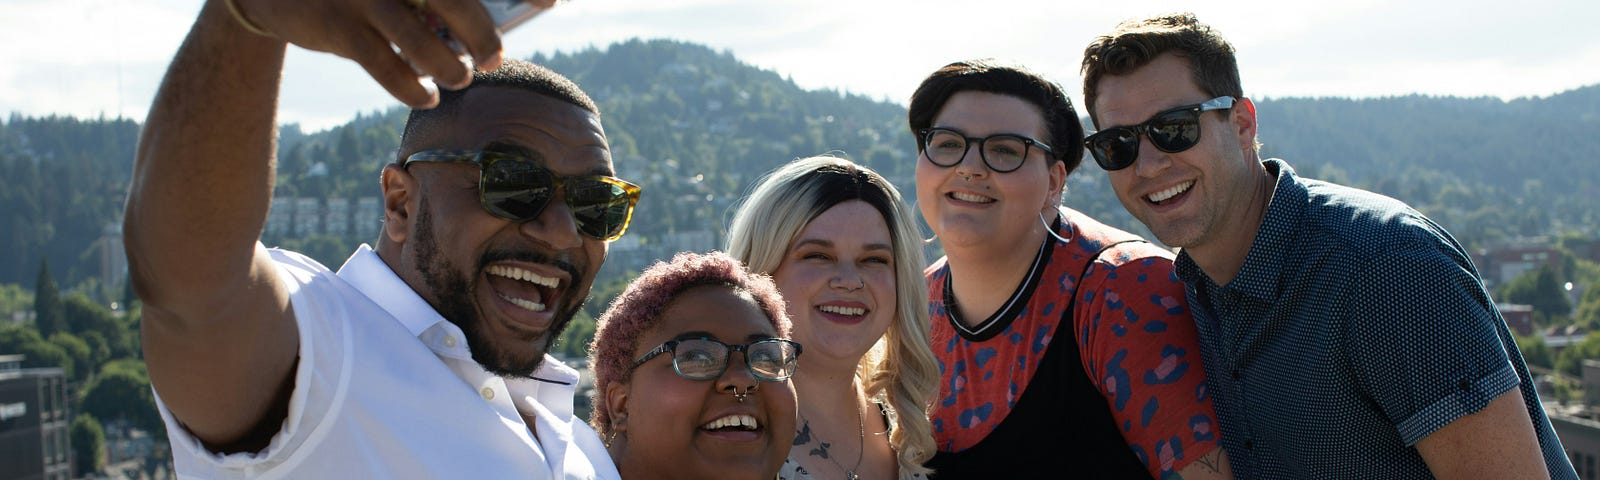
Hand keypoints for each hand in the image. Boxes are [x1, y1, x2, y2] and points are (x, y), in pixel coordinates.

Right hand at [226, 0, 554, 106]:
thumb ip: (436, 2)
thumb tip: (491, 35)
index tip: (549, 2)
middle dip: (483, 33)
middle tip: (493, 59)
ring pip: (419, 38)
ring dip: (448, 66)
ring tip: (459, 78)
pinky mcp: (337, 25)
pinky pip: (385, 65)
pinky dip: (413, 86)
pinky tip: (427, 94)